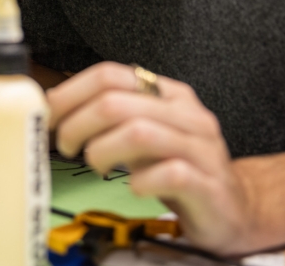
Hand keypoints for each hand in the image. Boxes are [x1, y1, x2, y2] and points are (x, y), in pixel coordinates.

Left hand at [49, 62, 253, 253]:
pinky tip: (133, 188)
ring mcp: (201, 148)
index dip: (70, 93)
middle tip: (65, 145)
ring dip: (102, 150)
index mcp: (168, 94)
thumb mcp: (141, 135)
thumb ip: (107, 118)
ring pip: (139, 132)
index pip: (110, 74)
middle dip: (77, 124)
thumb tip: (55, 108)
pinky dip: (140, 182)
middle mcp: (187, 114)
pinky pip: (169, 173)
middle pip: (115, 102)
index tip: (49, 115)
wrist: (235, 208)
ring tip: (94, 164)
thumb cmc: (178, 168)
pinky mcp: (209, 185)